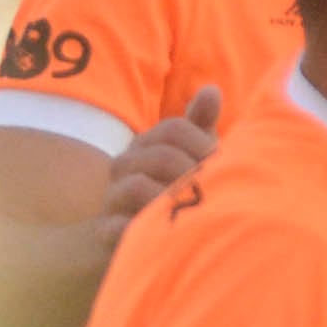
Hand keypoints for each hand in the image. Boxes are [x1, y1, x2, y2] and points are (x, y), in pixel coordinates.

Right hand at [99, 85, 226, 226]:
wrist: (130, 236)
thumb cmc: (171, 189)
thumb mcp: (190, 156)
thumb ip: (200, 126)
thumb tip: (212, 90)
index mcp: (146, 144)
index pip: (174, 129)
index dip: (203, 145)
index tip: (221, 166)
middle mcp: (124, 166)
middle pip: (161, 156)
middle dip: (194, 173)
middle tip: (215, 192)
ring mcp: (112, 198)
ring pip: (136, 187)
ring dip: (172, 199)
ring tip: (195, 211)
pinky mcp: (106, 232)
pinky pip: (117, 227)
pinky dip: (142, 228)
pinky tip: (167, 234)